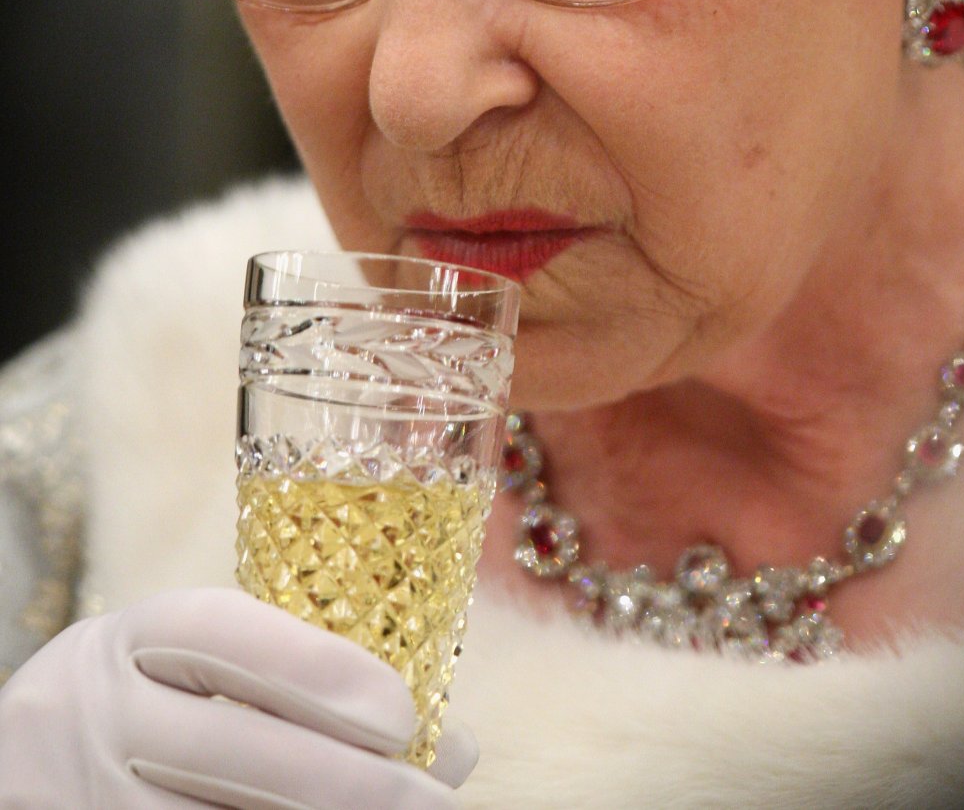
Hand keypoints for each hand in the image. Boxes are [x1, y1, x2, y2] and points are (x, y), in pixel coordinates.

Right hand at [0, 586, 477, 807]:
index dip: (317, 670)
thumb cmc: (149, 711)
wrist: (23, 770)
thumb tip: (457, 746)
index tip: (405, 714)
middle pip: (232, 751)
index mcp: (130, 638)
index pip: (222, 633)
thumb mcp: (196, 670)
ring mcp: (79, 800)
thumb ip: (305, 686)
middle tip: (432, 800)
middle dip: (348, 782)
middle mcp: (93, 715)